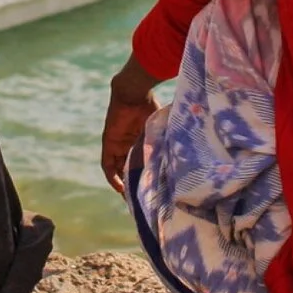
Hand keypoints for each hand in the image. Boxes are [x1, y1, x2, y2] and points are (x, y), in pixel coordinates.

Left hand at [100, 58, 163, 194]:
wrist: (134, 92)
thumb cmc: (149, 105)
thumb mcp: (159, 128)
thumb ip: (165, 139)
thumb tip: (185, 152)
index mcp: (139, 140)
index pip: (140, 161)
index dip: (144, 175)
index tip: (152, 189)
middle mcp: (127, 144)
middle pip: (128, 168)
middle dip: (134, 183)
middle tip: (142, 199)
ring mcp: (117, 144)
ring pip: (118, 168)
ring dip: (123, 183)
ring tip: (131, 198)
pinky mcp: (109, 143)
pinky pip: (107, 164)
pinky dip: (112, 177)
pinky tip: (120, 187)